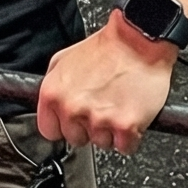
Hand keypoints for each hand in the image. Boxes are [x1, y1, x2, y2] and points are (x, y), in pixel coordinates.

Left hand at [36, 13, 176, 154]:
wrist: (139, 41)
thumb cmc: (108, 47)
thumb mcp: (64, 59)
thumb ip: (53, 85)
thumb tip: (51, 105)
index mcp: (53, 94)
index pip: (49, 131)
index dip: (64, 126)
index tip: (75, 122)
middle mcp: (72, 108)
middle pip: (76, 139)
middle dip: (89, 128)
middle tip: (102, 107)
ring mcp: (98, 119)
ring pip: (101, 143)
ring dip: (111, 131)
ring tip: (118, 105)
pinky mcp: (125, 126)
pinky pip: (124, 147)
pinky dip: (130, 137)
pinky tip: (131, 115)